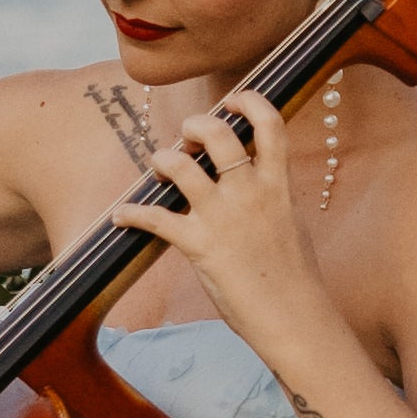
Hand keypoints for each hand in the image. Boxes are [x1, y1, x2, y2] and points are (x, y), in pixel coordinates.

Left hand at [125, 85, 350, 397]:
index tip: (234, 101)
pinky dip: (131, 214)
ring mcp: (223, 217)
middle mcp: (249, 193)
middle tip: (188, 135)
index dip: (250, 101)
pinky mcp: (199, 245)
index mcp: (277, 185)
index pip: (270, 124)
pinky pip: (154, 219)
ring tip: (160, 168)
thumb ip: (274, 196)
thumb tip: (264, 181)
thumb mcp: (293, 224)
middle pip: (217, 133)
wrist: (293, 316)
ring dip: (162, 159)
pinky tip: (121, 216)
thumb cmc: (295, 277)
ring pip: (180, 165)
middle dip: (196, 124)